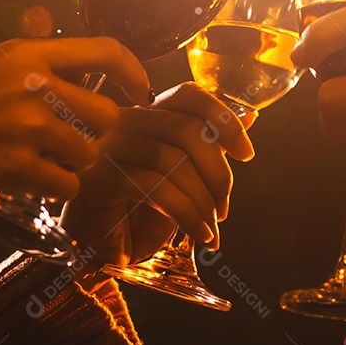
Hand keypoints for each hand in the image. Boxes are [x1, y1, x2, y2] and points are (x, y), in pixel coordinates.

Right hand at [0, 37, 154, 202]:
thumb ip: (31, 68)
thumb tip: (80, 78)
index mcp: (27, 53)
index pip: (107, 50)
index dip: (135, 72)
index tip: (141, 91)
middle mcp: (32, 84)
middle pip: (107, 114)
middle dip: (99, 135)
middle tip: (77, 145)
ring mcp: (23, 125)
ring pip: (89, 153)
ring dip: (76, 165)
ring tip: (49, 165)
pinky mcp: (11, 166)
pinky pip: (66, 185)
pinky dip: (59, 191)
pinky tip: (37, 186)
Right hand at [59, 83, 254, 268]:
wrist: (96, 249)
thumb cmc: (136, 210)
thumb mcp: (180, 176)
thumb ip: (207, 145)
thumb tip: (249, 115)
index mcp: (144, 113)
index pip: (189, 95)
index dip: (224, 118)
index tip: (246, 153)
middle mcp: (122, 121)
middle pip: (186, 128)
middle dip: (217, 172)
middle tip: (224, 206)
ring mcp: (106, 147)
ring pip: (172, 160)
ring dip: (203, 200)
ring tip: (210, 227)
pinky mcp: (97, 179)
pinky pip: (156, 188)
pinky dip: (187, 214)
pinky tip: (199, 234)